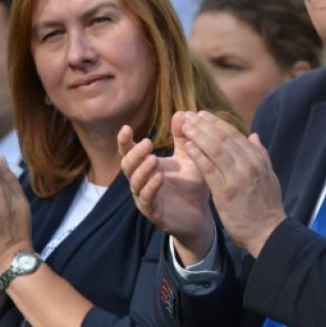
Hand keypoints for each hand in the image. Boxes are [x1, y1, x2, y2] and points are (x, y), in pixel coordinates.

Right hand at [119, 114, 213, 263]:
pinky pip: (146, 198)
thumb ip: (183, 138)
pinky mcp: (153, 211)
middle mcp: (140, 180)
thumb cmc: (190, 185)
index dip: (124, 140)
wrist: (201, 214)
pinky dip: (151, 187)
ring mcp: (144, 196)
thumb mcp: (188, 158)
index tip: (126, 127)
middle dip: (134, 153)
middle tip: (147, 143)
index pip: (128, 151)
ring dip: (142, 170)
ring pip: (134, 182)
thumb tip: (181, 112)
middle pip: (127, 165)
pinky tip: (159, 177)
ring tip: (153, 158)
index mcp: (145, 166)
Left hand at [181, 112, 285, 256]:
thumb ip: (261, 155)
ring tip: (184, 125)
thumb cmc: (267, 206)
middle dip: (204, 124)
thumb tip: (254, 136)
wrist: (269, 233)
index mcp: (257, 159)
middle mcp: (248, 164)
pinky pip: (209, 168)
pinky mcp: (226, 191)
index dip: (216, 122)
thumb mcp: (269, 176)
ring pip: (215, 149)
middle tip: (188, 115)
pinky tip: (187, 146)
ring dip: (198, 135)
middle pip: (222, 137)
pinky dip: (198, 155)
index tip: (202, 114)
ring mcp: (238, 177)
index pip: (234, 134)